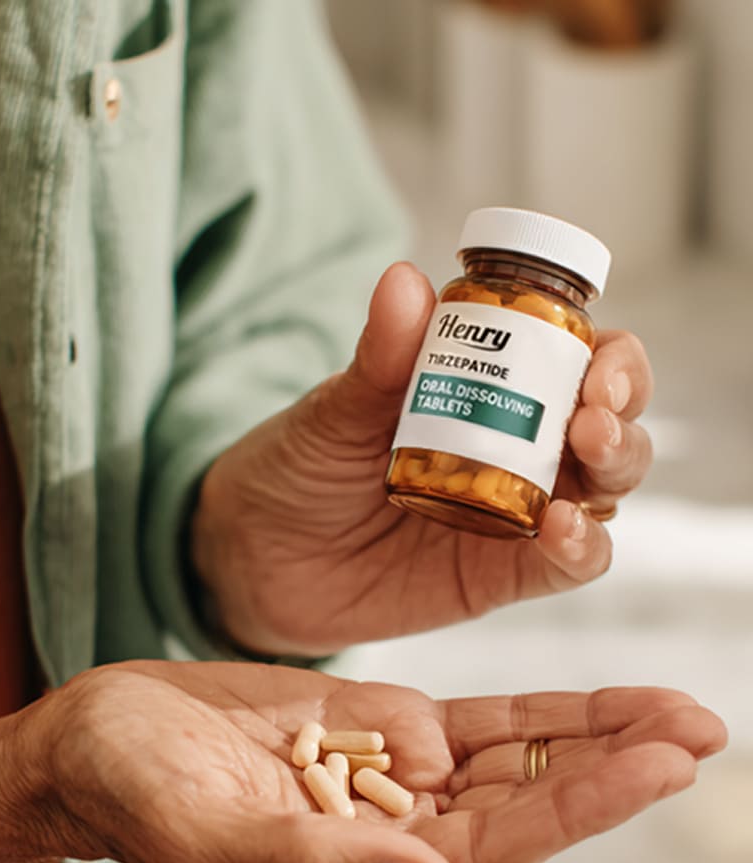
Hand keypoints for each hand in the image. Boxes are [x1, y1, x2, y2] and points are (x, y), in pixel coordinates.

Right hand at [33, 660, 725, 862]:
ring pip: (518, 768)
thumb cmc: (125, 797)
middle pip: (522, 811)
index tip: (653, 769)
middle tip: (697, 735)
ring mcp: (389, 788)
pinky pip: (485, 729)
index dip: (572, 812)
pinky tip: (619, 708)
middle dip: (613, 773)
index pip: (485, 851)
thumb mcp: (206, 829)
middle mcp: (388, 847)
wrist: (84, 747)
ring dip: (602, 743)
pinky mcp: (380, 732)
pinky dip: (552, 718)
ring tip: (688, 716)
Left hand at [194, 264, 656, 657]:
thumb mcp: (333, 410)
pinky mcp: (502, 574)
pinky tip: (561, 528)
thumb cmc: (296, 467)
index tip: (598, 359)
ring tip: (586, 452)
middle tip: (593, 411)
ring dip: (616, 466)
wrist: (249, 555)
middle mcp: (522, 446)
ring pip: (606, 487)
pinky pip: (570, 564)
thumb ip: (379, 358)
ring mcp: (518, 511)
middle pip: (613, 421)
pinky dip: (583, 546)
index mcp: (495, 389)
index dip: (612, 357)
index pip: (584, 360)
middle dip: (622, 411)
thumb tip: (404, 280)